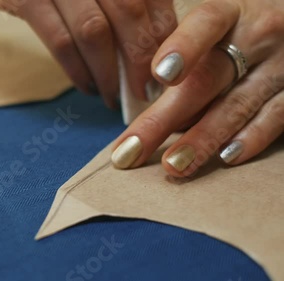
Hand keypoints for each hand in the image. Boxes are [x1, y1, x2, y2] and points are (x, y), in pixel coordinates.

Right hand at [0, 0, 177, 106]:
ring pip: (95, 31)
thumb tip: (151, 50)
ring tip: (114, 97)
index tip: (168, 70)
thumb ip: (118, 5)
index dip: (165, 37)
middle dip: (141, 60)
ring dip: (109, 72)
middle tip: (144, 92)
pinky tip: (87, 87)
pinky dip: (77, 70)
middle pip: (129, 13)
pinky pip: (59, 41)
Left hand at [110, 0, 283, 176]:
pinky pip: (275, 118)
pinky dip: (250, 139)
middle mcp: (258, 35)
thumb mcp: (217, 29)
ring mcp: (282, 65)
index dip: (184, 46)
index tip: (159, 74)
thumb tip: (149, 113)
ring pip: (237, 105)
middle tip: (132, 149)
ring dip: (202, 139)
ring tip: (173, 165)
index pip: (206, 22)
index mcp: (230, 13)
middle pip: (206, 79)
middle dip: (164, 119)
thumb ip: (187, 58)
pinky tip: (225, 157)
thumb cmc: (242, 32)